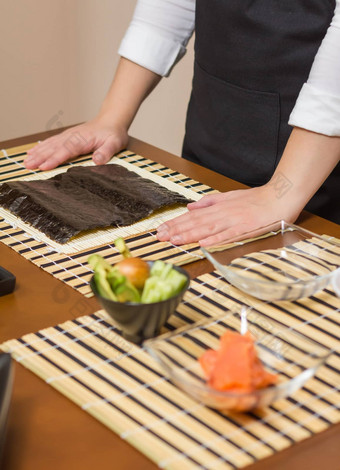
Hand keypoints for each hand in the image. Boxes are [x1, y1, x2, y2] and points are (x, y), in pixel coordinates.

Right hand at [24, 117, 127, 170]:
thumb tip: (97, 160)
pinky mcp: (67, 136)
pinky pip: (51, 142)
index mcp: (82, 140)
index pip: (66, 151)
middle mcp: (72, 137)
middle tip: (28, 166)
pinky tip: (32, 152)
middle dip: (40, 158)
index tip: (44, 166)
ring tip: (26, 161)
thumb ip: (105, 152)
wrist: (111, 120)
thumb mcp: (114, 143)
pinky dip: (41, 147)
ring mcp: (68, 136)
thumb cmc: (113, 134)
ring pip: (50, 145)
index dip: (54, 159)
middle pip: (53, 148)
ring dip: (37, 153)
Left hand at [156, 186, 299, 245]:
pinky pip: (229, 235)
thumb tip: (190, 206)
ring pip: (208, 228)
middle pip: (196, 223)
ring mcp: (234, 221)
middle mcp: (223, 213)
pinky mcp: (246, 229)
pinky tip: (204, 244)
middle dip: (176, 230)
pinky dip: (216, 239)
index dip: (176, 223)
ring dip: (190, 235)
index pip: (192, 216)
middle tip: (160, 237)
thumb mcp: (230, 196)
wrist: (279, 197)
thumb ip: (210, 202)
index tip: (161, 229)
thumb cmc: (256, 199)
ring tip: (175, 240)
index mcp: (219, 207)